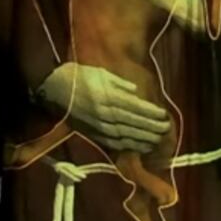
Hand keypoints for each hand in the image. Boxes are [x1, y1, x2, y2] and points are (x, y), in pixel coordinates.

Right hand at [36, 62, 170, 153]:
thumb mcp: (101, 73)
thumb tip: (135, 91)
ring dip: (144, 139)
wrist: (54, 90)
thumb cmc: (79, 76)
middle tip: (166, 128)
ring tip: (158, 139)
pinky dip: (130, 145)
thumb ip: (120, 83)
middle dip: (151, 127)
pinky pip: (114, 142)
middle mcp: (104, 113)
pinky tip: (142, 146)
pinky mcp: (93, 134)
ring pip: (125, 135)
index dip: (150, 113)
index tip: (164, 114)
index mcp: (106, 96)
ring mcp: (98, 126)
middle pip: (132, 123)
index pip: (134, 107)